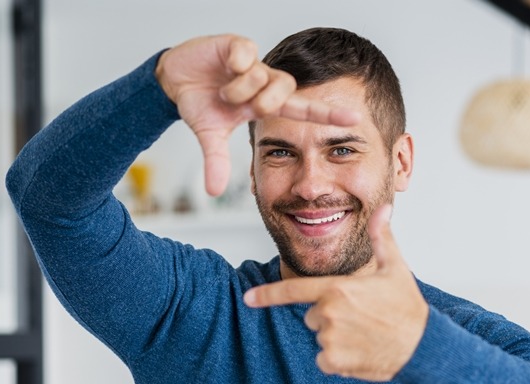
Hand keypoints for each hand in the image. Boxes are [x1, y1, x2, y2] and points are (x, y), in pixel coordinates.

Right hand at [156, 34, 359, 195]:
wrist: (174, 79)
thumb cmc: (200, 103)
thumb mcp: (209, 135)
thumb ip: (217, 161)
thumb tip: (214, 192)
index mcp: (264, 103)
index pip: (303, 109)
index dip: (327, 114)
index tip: (355, 119)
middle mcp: (264, 81)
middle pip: (285, 90)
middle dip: (263, 102)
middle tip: (244, 107)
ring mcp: (252, 63)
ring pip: (263, 75)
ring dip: (241, 89)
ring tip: (223, 92)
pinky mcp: (236, 45)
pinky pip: (247, 53)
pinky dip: (236, 63)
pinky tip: (226, 66)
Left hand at [244, 205, 428, 381]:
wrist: (423, 347)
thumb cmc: (407, 306)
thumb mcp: (394, 268)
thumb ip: (381, 238)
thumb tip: (382, 210)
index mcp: (336, 289)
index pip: (292, 291)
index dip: (267, 295)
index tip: (247, 298)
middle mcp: (328, 314)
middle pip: (311, 315)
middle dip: (328, 316)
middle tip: (360, 316)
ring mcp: (330, 339)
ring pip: (319, 338)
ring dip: (336, 338)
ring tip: (365, 334)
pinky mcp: (335, 362)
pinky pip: (325, 360)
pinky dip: (338, 360)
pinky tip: (361, 352)